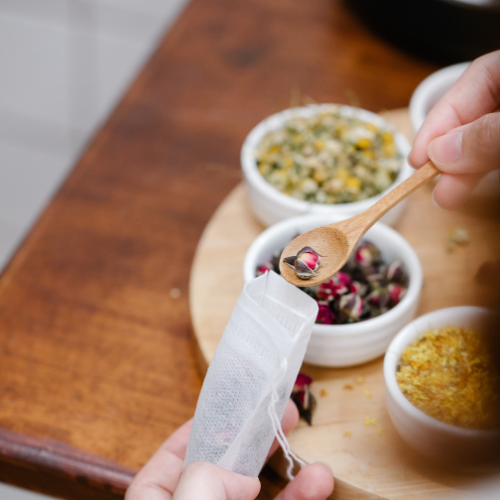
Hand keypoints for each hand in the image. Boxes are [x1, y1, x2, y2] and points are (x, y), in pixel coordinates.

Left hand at [125, 400, 333, 499]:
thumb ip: (202, 481)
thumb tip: (244, 477)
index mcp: (158, 498)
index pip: (177, 449)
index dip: (205, 421)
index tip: (233, 399)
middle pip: (223, 461)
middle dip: (252, 431)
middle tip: (276, 407)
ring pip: (257, 488)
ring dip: (284, 461)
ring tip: (300, 431)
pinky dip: (300, 497)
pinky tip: (319, 481)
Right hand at [409, 50, 499, 209]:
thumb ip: (487, 136)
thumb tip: (440, 152)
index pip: (473, 83)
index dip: (440, 122)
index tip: (417, 158)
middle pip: (479, 115)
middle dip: (452, 154)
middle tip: (430, 186)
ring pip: (491, 139)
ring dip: (466, 169)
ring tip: (447, 197)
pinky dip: (486, 168)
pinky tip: (470, 183)